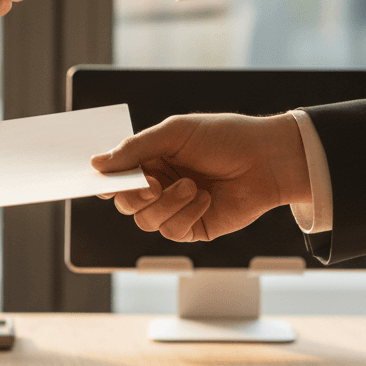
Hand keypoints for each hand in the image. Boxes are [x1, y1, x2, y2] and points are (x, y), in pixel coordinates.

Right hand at [91, 112, 310, 241]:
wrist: (270, 160)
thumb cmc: (225, 138)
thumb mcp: (174, 133)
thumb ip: (134, 149)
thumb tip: (96, 164)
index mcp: (151, 159)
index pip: (116, 176)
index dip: (108, 182)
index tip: (107, 183)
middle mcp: (159, 185)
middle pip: (125, 203)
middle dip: (134, 196)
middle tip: (153, 185)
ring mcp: (176, 208)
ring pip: (146, 221)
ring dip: (166, 205)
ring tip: (192, 186)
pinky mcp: (194, 227)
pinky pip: (172, 232)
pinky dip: (186, 214)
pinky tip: (205, 199)